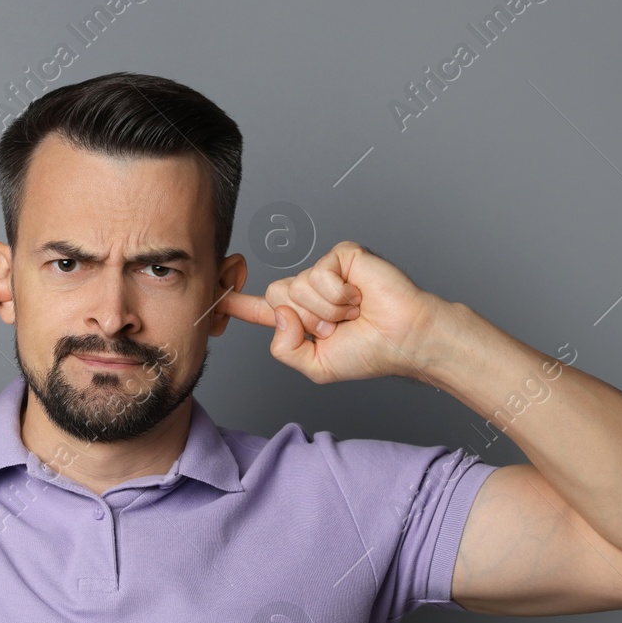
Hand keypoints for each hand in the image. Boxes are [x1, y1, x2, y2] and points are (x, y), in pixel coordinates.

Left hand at [215, 241, 444, 383]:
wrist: (404, 338)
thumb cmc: (369, 352)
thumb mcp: (316, 366)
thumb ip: (285, 350)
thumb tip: (280, 313)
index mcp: (302, 318)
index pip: (263, 309)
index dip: (239, 303)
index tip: (217, 295)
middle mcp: (310, 291)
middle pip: (277, 295)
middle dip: (307, 319)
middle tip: (338, 326)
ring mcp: (326, 271)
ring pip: (298, 287)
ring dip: (327, 310)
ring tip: (353, 313)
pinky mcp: (342, 256)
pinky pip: (319, 274)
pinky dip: (338, 294)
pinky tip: (359, 297)